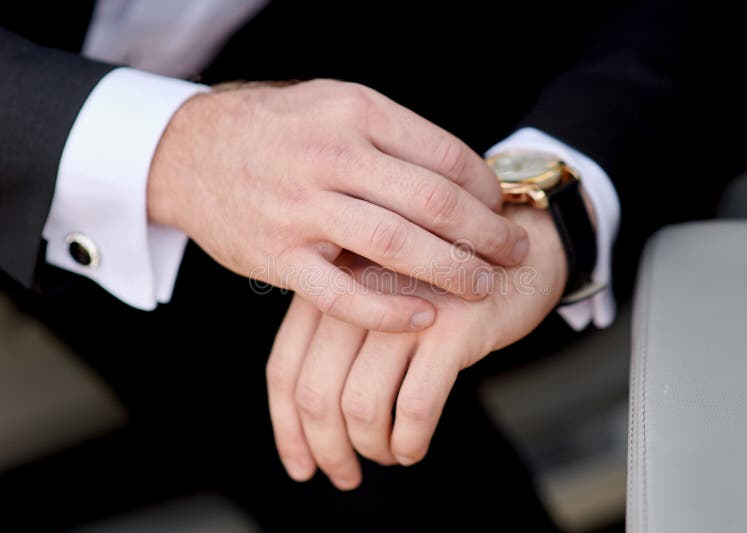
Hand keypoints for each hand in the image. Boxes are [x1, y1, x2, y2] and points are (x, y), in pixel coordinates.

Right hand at [147, 79, 529, 331]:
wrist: (189, 152)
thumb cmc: (276, 131)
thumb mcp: (333, 105)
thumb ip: (391, 136)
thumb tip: (461, 175)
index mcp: (355, 113)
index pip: (445, 156)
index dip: (485, 190)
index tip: (500, 210)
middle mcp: (331, 156)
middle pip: (433, 203)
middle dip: (486, 234)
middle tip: (515, 253)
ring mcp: (302, 209)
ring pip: (397, 247)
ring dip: (452, 271)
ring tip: (483, 286)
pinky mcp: (278, 256)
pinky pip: (343, 294)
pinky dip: (388, 311)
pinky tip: (424, 319)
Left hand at [266, 206, 566, 488]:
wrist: (521, 251)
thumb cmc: (441, 285)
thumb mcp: (379, 295)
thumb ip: (338, 336)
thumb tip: (310, 426)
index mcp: (331, 284)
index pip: (285, 366)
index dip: (288, 427)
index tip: (301, 466)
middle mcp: (359, 291)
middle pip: (316, 392)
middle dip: (326, 449)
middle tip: (345, 477)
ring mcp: (406, 308)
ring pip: (362, 406)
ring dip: (371, 448)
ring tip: (388, 456)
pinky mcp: (453, 328)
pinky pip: (415, 406)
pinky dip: (410, 441)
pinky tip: (414, 449)